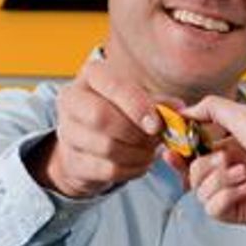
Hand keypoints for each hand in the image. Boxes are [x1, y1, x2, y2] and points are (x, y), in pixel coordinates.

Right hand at [27, 60, 162, 197]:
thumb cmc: (118, 113)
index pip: (113, 86)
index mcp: (92, 76)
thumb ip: (158, 103)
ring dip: (138, 154)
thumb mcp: (138, 100)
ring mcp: (68, 132)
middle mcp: (73, 100)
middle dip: (136, 133)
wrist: (87, 143)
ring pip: (106, 147)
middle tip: (155, 139)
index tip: (156, 125)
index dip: (137, 106)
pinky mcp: (72, 161)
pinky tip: (140, 164)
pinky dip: (132, 170)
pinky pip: (108, 170)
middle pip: (102, 117)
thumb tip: (178, 109)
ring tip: (150, 152)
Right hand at [181, 96, 245, 224]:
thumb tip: (184, 112)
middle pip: (193, 174)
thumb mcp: (241, 114)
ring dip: (219, 180)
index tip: (170, 151)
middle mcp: (233, 171)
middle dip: (203, 166)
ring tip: (245, 173)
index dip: (180, 155)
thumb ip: (209, 108)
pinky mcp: (242, 213)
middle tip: (222, 159)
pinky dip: (225, 197)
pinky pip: (214, 210)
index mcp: (232, 148)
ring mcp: (238, 193)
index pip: (195, 154)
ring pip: (201, 193)